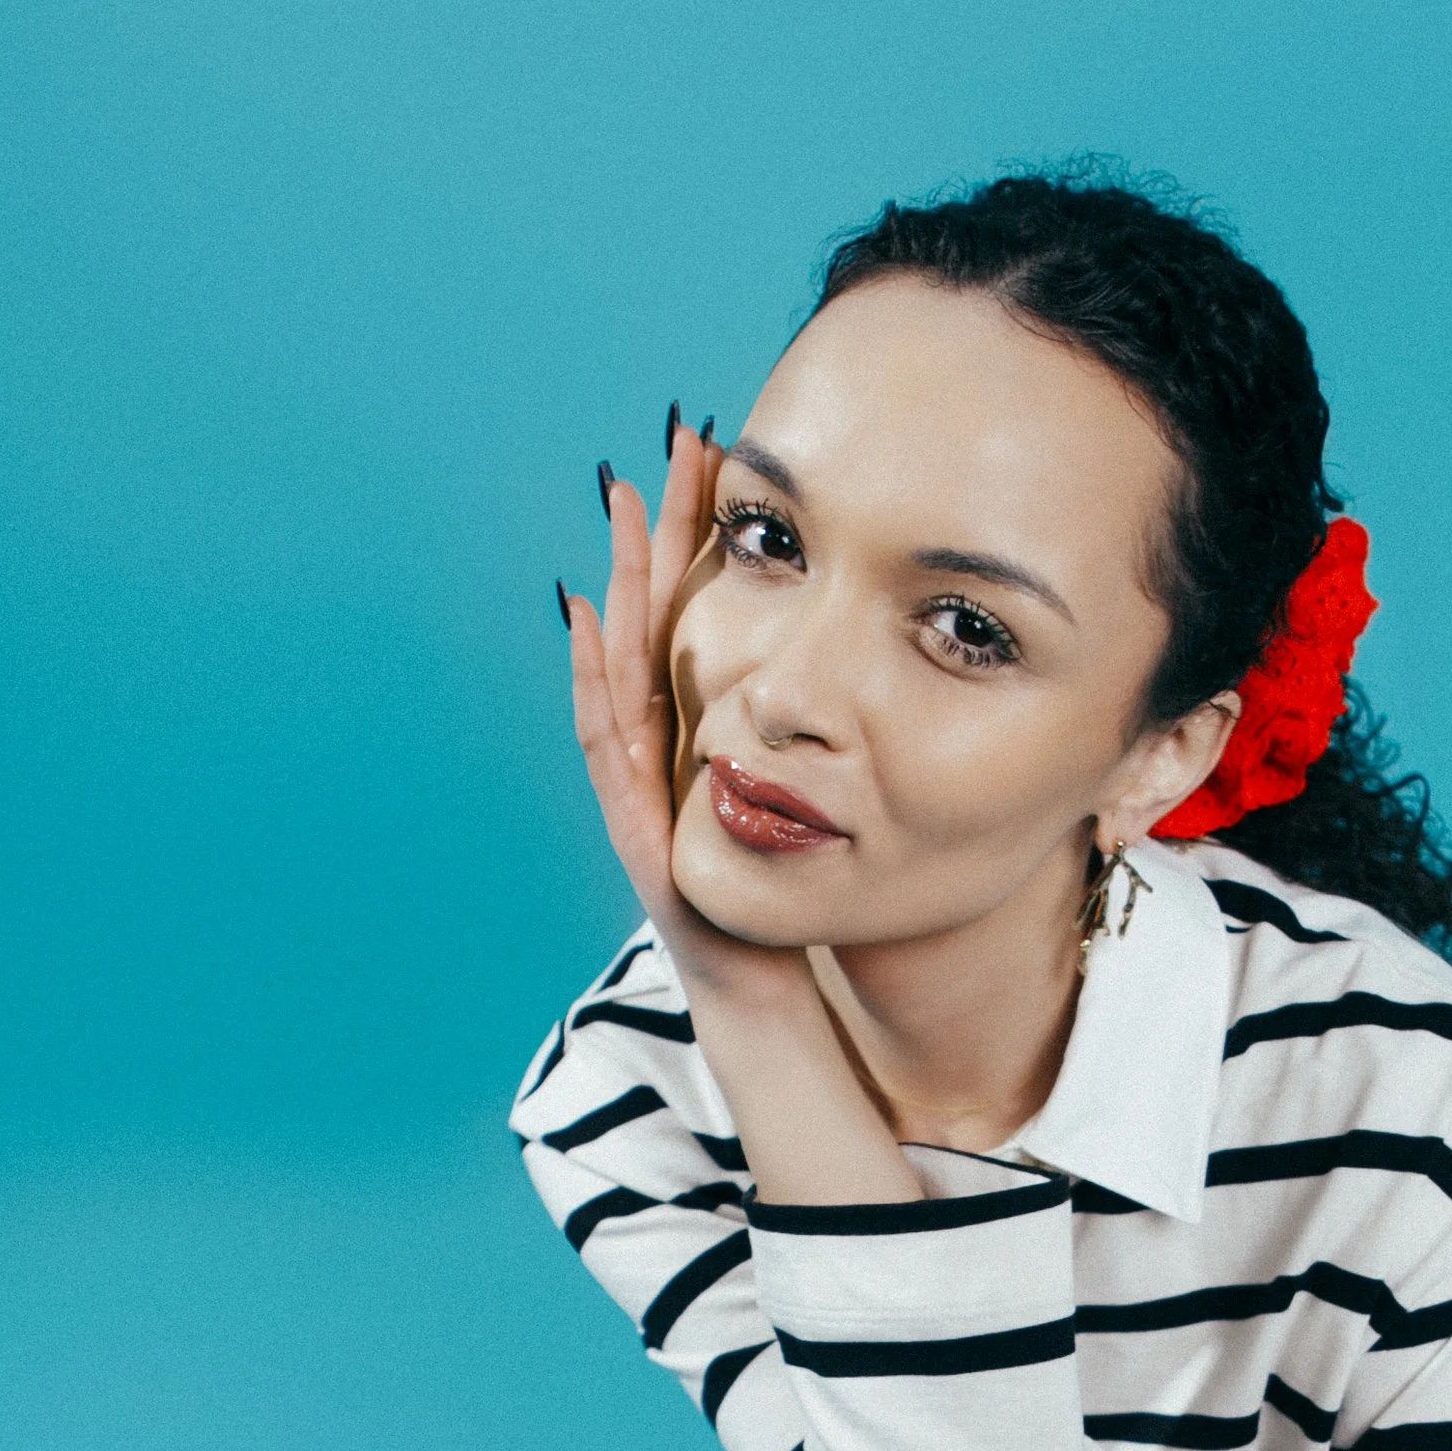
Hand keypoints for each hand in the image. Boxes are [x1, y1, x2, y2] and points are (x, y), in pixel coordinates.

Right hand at [564, 423, 800, 1007]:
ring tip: (619, 505)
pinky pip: (611, 747)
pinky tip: (587, 620)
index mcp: (707, 742)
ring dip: (619, 586)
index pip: (698, 626)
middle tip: (660, 450)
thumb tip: (864, 677)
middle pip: (653, 629)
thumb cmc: (796, 910)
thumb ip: (823, 745)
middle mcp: (666, 755)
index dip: (701, 550)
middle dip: (655, 541)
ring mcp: (644, 789)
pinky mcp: (641, 828)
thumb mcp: (816, 807)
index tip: (716, 468)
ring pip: (623, 668)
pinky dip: (595, 682)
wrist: (770, 999)